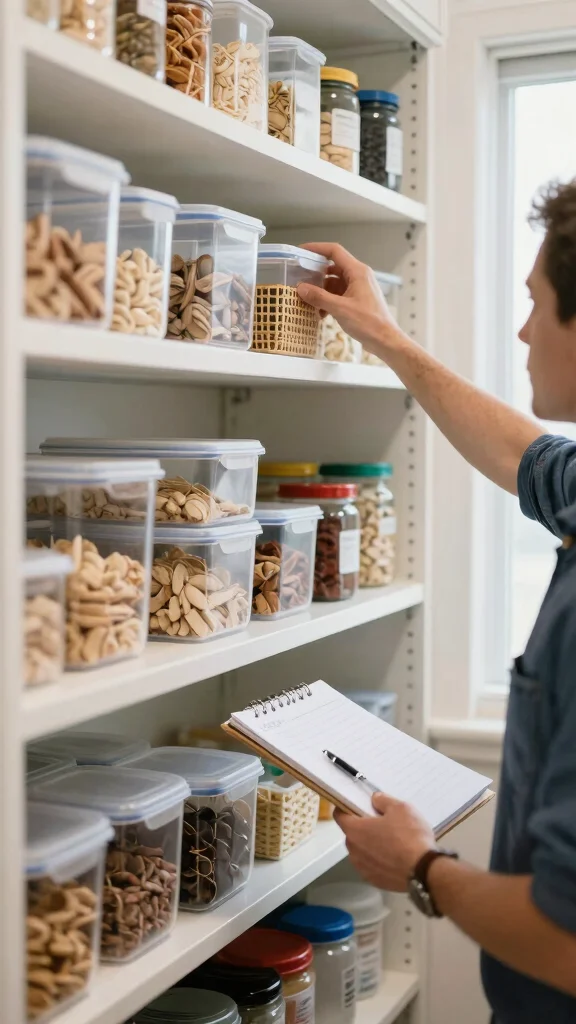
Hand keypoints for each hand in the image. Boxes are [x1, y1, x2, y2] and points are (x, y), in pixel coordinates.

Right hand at [297, 242, 400, 356]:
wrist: (385, 340)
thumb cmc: (369, 323)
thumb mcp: (340, 309)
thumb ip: (319, 297)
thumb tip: (301, 288)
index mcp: (358, 272)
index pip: (335, 251)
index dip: (317, 248)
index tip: (301, 252)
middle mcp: (359, 276)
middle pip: (333, 267)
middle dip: (316, 275)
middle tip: (300, 280)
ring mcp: (359, 288)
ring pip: (335, 283)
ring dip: (322, 291)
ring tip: (309, 301)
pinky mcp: (358, 300)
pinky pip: (339, 294)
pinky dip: (329, 301)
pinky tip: (321, 313)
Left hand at [334, 793, 435, 891]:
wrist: (424, 871)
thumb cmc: (410, 836)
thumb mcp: (400, 808)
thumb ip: (383, 801)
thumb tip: (375, 800)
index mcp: (355, 831)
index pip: (339, 816)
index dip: (346, 807)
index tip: (357, 805)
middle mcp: (354, 851)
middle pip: (352, 834)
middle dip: (362, 827)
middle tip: (381, 822)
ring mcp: (363, 869)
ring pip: (362, 851)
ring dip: (370, 845)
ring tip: (390, 842)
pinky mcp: (375, 881)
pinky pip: (372, 866)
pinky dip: (378, 860)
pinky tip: (394, 857)